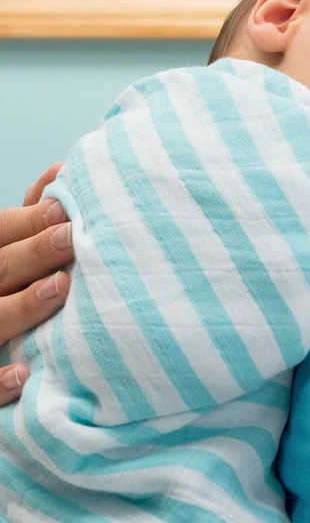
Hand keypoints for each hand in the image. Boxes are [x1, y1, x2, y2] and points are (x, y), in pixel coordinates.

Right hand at [0, 162, 73, 404]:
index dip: (27, 223)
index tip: (65, 209)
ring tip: (60, 288)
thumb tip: (63, 169)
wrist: (0, 328)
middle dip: (33, 254)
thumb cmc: (10, 279)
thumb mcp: (8, 244)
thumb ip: (30, 215)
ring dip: (22, 307)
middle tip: (70, 237)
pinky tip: (24, 373)